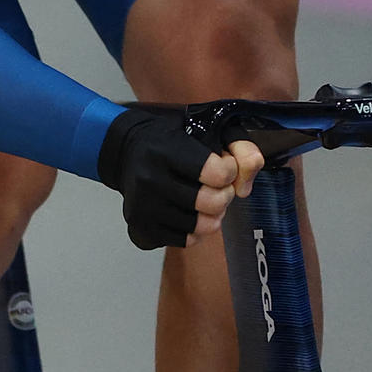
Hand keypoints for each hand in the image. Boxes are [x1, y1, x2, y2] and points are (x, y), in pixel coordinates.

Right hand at [98, 106, 262, 250]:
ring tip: (203, 201)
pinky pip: (185, 242)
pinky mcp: (140, 230)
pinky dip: (194, 231)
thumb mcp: (207, 130)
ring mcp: (142, 209)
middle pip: (213, 203)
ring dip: (211, 215)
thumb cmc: (171, 140)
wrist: (125, 152)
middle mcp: (149, 180)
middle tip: (216, 186)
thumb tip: (245, 187)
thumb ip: (239, 149)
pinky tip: (187, 214)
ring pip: (201, 227)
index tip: (221, 164)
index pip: (220, 173)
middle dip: (224, 194)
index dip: (230, 170)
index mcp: (165, 150)